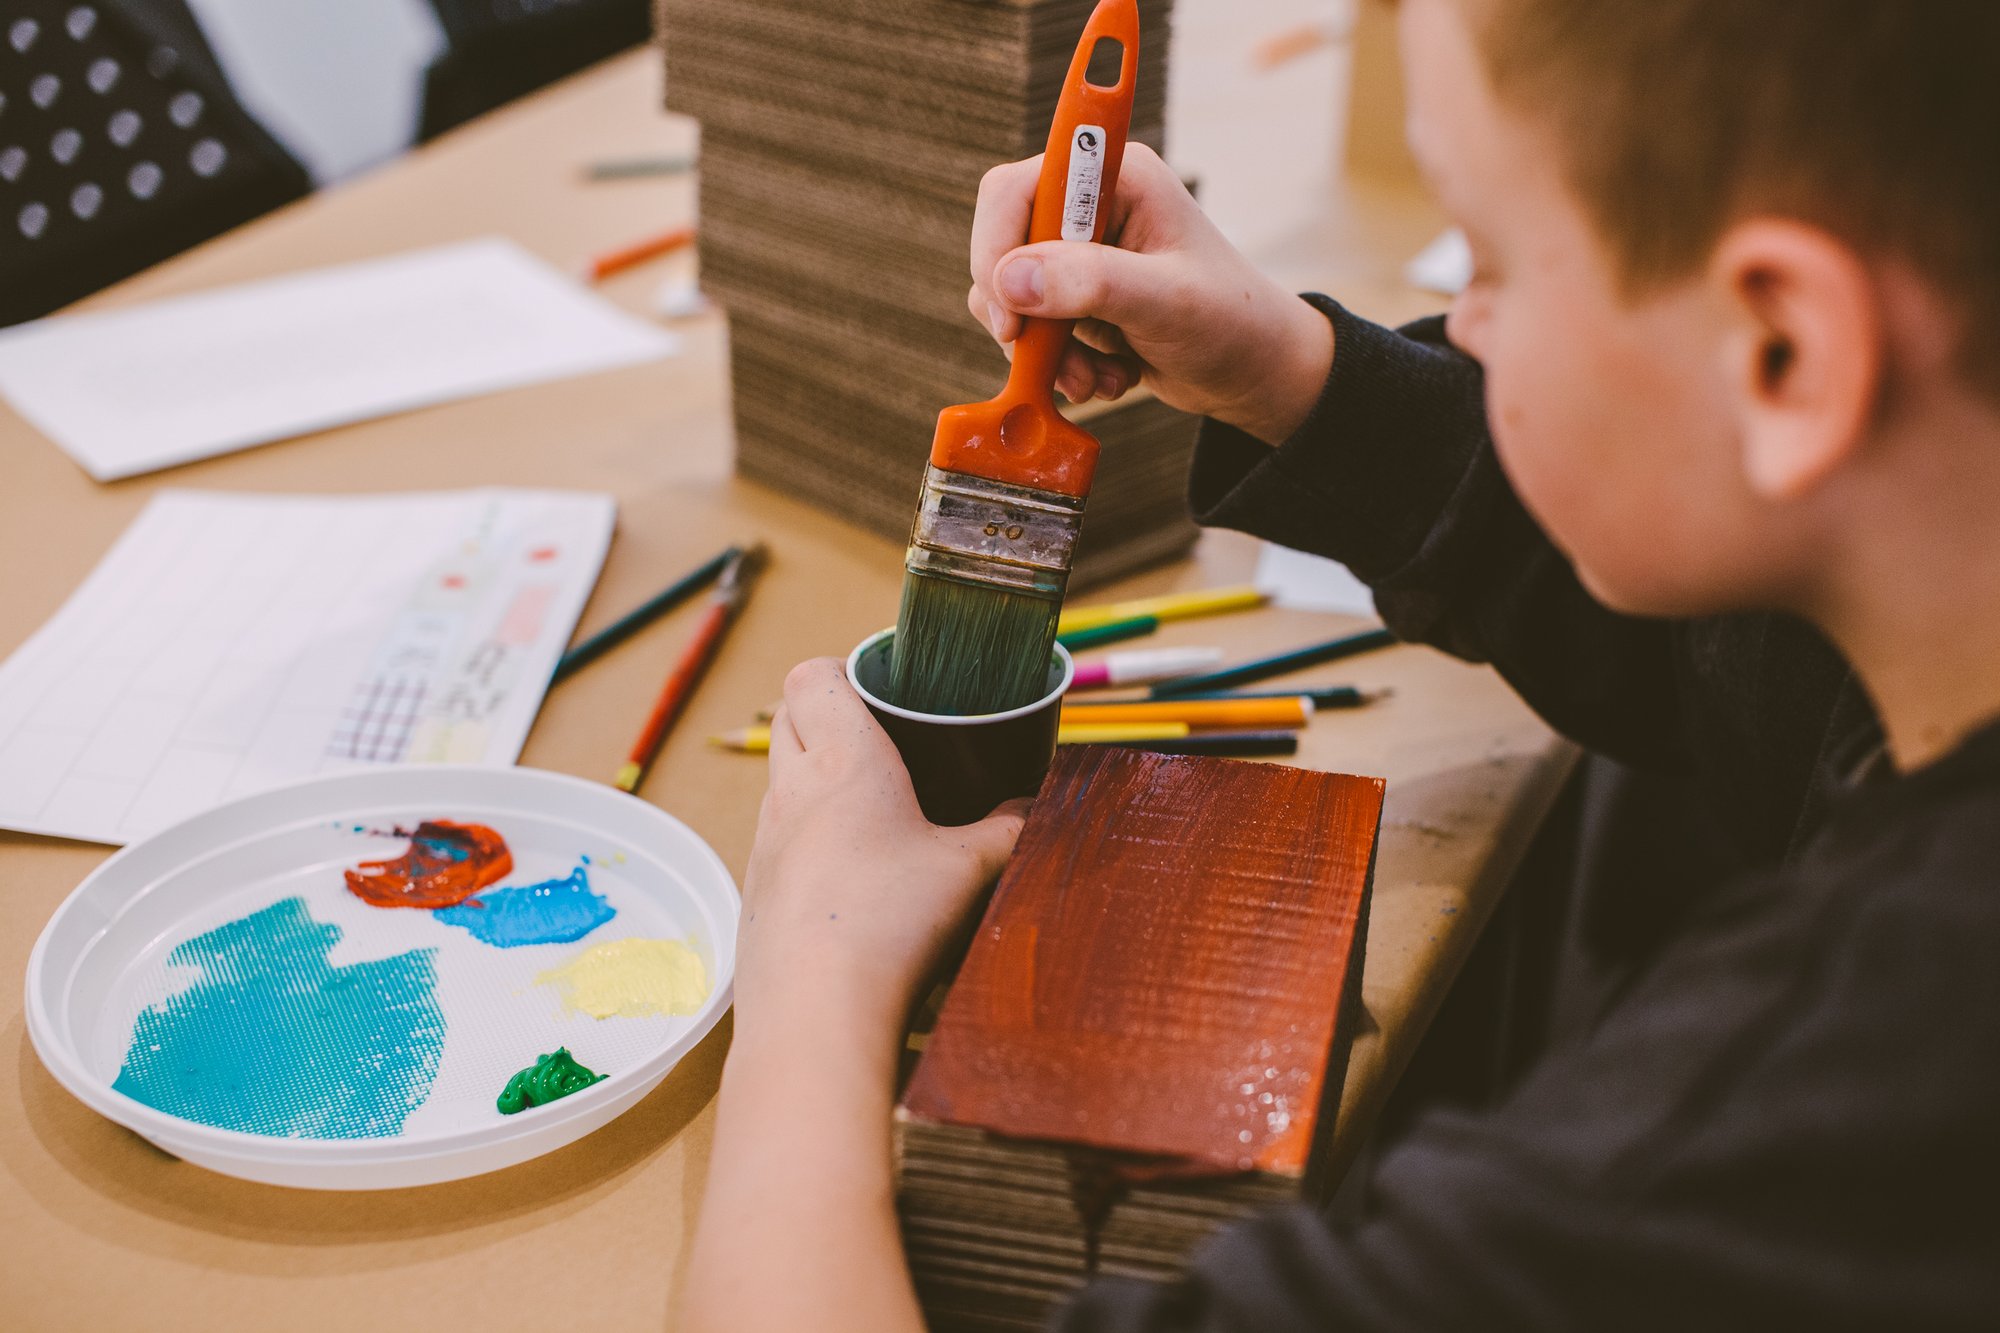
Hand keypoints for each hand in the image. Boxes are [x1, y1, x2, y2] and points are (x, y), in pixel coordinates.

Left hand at [735, 658, 1027, 1054]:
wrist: (815, 1011)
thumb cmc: (891, 924)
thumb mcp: (971, 869)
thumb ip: (1009, 830)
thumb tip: (1035, 809)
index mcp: (843, 760)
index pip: (811, 676)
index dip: (841, 669)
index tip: (880, 687)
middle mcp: (792, 790)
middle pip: (787, 718)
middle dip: (826, 714)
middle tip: (883, 740)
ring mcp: (765, 842)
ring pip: (780, 780)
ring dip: (815, 778)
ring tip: (871, 808)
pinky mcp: (756, 891)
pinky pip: (775, 841)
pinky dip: (807, 839)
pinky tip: (848, 876)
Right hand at [967, 142, 1334, 444]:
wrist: (1256, 372)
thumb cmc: (1231, 322)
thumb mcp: (1167, 302)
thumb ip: (1092, 284)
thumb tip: (1009, 280)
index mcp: (1116, 178)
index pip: (1017, 190)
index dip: (998, 247)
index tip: (1010, 315)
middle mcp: (1090, 208)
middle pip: (1002, 246)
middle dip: (1019, 314)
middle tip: (1041, 360)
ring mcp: (1080, 255)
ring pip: (1011, 297)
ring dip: (1042, 352)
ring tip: (1092, 380)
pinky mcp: (1075, 298)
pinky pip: (1032, 331)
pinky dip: (1058, 366)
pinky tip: (1106, 378)